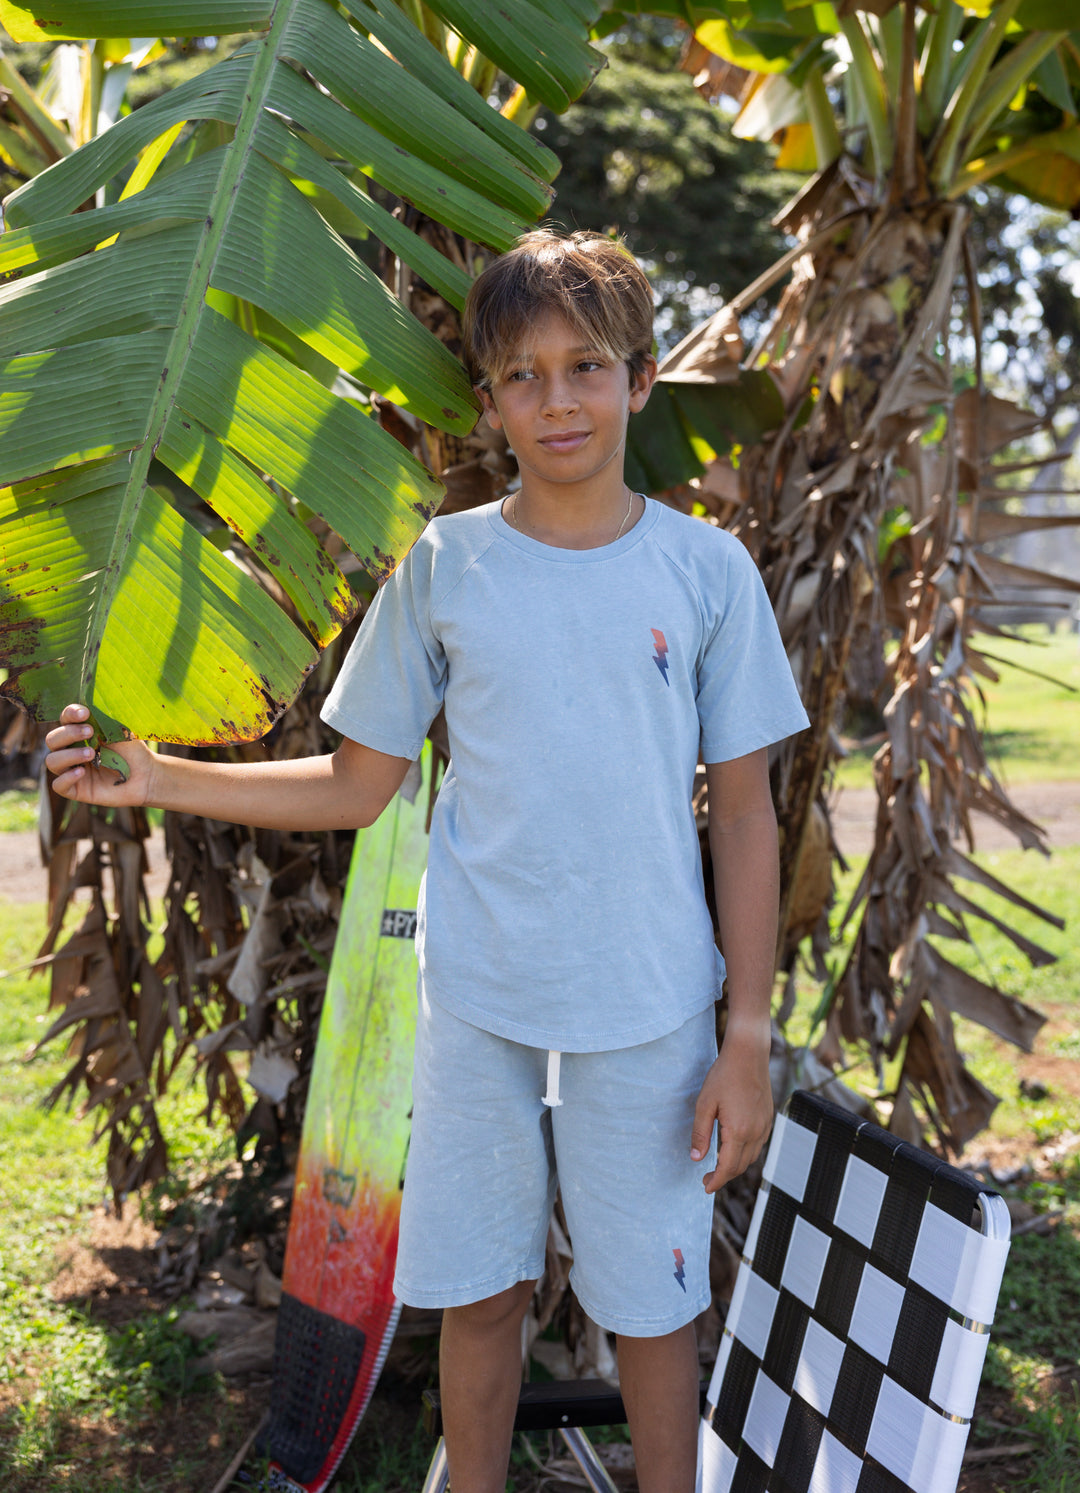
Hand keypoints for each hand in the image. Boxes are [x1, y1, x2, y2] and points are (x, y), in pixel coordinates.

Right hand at [44, 704, 154, 807]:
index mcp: (78, 733)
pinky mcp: (75, 789)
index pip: (64, 719)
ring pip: (52, 761)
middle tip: (90, 732)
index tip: (85, 713)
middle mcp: (71, 750)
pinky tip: (82, 772)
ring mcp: (71, 769)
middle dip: (68, 733)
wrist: (146, 775)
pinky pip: (58, 785)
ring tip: (91, 754)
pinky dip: (66, 778)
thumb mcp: (118, 730)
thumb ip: (101, 718)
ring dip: (69, 755)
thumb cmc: (132, 751)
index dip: (70, 714)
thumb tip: (88, 704)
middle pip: (52, 739)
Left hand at [689, 1026, 772, 1194]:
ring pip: (751, 1158)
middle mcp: (755, 1132)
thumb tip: (696, 1158)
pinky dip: (745, 1154)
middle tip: (707, 1178)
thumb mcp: (705, 1104)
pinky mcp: (768, 1119)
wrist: (748, 1055)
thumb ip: (700, 1133)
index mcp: (738, 1131)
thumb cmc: (724, 1076)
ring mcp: (764, 1126)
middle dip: (724, 1176)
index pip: (727, 1167)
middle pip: (740, 1166)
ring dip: (735, 1166)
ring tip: (718, 1166)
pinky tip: (734, 1149)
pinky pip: (758, 1146)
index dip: (716, 1181)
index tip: (706, 1187)